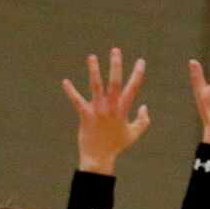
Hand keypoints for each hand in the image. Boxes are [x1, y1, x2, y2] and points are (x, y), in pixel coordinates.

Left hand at [62, 48, 149, 174]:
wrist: (99, 158)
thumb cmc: (116, 146)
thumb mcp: (134, 134)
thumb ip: (143, 121)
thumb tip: (144, 106)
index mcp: (123, 110)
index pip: (133, 88)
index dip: (138, 74)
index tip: (141, 61)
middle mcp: (110, 108)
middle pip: (114, 83)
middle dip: (116, 66)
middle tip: (115, 50)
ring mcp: (97, 111)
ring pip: (96, 87)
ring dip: (94, 71)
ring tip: (91, 57)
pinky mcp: (85, 115)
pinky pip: (77, 101)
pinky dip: (71, 91)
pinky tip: (65, 82)